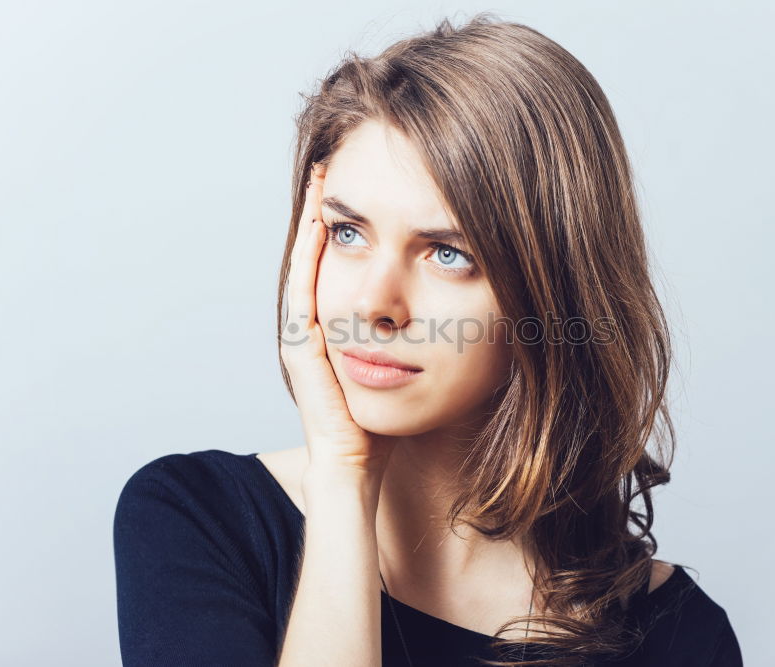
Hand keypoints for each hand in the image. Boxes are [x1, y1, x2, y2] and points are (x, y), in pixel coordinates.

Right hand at [279, 164, 395, 479]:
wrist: (361, 463)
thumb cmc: (390, 422)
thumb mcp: (411, 364)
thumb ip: (423, 331)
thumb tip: (472, 298)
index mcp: (341, 325)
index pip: (344, 261)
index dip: (351, 222)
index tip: (363, 182)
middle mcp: (319, 323)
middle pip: (320, 253)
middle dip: (325, 209)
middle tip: (333, 162)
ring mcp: (306, 332)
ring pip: (307, 263)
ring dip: (312, 220)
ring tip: (321, 177)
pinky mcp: (302, 346)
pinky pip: (303, 288)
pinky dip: (308, 254)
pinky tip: (318, 222)